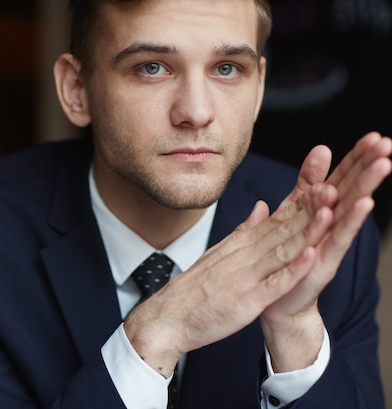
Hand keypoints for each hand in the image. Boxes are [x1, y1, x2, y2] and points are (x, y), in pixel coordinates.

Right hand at [124, 180, 335, 377]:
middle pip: (283, 229)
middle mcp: (244, 256)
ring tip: (329, 212)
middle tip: (334, 186)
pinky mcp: (247, 301)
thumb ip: (244, 230)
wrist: (168, 316)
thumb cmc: (193, 288)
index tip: (323, 184)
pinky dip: (293, 270)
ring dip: (307, 232)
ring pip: (283, 251)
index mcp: (240, 245)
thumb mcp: (219, 252)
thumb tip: (264, 206)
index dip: (301, 203)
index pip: (275, 219)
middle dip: (310, 209)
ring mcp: (246, 277)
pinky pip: (275, 284)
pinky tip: (310, 256)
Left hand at [260, 132, 391, 371]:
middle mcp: (330, 227)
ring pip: (349, 212)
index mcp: (320, 212)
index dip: (355, 159)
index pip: (340, 179)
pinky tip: (362, 205)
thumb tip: (321, 150)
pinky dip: (348, 223)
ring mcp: (329, 245)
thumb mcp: (293, 213)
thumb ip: (306, 184)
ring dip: (365, 188)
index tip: (374, 136)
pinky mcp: (323, 264)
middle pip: (351, 191)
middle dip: (368, 167)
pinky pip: (337, 241)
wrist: (278, 302)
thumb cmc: (287, 257)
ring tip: (382, 166)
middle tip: (387, 144)